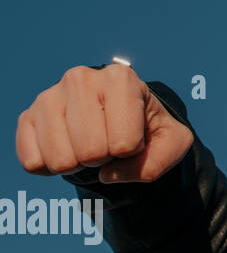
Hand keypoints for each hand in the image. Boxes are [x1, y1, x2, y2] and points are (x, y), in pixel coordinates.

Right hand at [14, 63, 193, 182]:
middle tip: (109, 143)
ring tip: (89, 144)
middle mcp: (80, 79)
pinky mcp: (27, 117)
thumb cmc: (148, 128)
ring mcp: (49, 97)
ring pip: (61, 160)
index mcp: (121, 79)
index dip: (133, 151)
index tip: (134, 136)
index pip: (125, 143)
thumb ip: (157, 162)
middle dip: (105, 158)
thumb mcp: (173, 142)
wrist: (119, 120)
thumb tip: (108, 173)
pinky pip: (33, 163)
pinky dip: (52, 168)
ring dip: (79, 164)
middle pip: (91, 152)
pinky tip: (67, 149)